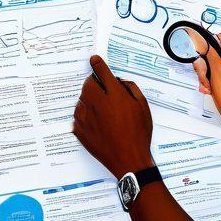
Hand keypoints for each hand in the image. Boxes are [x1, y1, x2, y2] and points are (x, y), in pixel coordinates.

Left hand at [73, 55, 153, 177]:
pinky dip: (84, 114)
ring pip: (81, 99)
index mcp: (115, 96)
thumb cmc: (139, 135)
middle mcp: (98, 104)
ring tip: (101, 109)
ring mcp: (87, 117)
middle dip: (94, 82)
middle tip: (102, 89)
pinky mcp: (80, 130)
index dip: (98, 63)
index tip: (95, 60)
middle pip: (88, 84)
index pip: (102, 72)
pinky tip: (94, 120)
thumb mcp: (142, 107)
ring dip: (89, 99)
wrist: (129, 161)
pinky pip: (78, 115)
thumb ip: (131, 89)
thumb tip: (119, 82)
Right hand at [192, 34, 220, 137]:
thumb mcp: (219, 79)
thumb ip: (211, 58)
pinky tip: (213, 89)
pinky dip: (218, 78)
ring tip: (208, 87)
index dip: (208, 46)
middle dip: (209, 64)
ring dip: (212, 74)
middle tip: (204, 78)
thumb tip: (204, 43)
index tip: (200, 56)